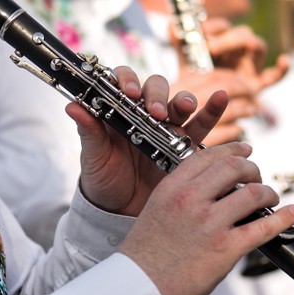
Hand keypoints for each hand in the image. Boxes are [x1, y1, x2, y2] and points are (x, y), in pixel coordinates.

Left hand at [68, 67, 226, 217]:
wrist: (120, 212)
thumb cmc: (103, 180)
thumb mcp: (93, 157)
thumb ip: (89, 131)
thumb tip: (72, 105)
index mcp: (120, 112)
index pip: (125, 83)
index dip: (128, 81)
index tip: (129, 94)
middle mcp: (145, 115)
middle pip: (156, 90)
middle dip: (157, 96)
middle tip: (155, 112)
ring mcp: (167, 129)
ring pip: (179, 105)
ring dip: (184, 100)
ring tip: (185, 107)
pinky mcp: (186, 147)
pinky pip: (202, 126)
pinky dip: (213, 110)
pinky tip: (221, 98)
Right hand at [120, 142, 293, 294]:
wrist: (139, 288)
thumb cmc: (146, 256)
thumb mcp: (156, 211)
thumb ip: (180, 195)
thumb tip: (210, 189)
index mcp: (172, 188)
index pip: (208, 156)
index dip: (232, 151)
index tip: (245, 151)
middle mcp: (191, 200)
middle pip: (234, 168)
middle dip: (252, 169)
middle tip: (257, 178)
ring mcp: (210, 223)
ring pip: (253, 194)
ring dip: (268, 194)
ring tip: (271, 199)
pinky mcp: (225, 248)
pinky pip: (263, 227)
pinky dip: (283, 218)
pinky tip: (292, 212)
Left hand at [178, 21, 289, 141]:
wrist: (199, 109)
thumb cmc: (194, 82)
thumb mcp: (185, 62)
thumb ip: (180, 44)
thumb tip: (172, 26)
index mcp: (221, 42)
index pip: (223, 26)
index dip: (213, 27)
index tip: (199, 34)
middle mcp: (238, 51)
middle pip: (242, 33)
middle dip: (227, 38)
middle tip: (210, 48)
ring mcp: (249, 67)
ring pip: (257, 46)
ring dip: (246, 44)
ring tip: (237, 47)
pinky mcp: (257, 84)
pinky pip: (275, 76)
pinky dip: (282, 69)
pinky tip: (283, 61)